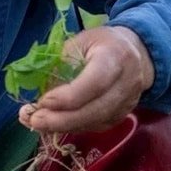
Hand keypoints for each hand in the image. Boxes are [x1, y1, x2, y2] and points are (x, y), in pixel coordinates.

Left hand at [18, 24, 153, 133]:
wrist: (135, 53)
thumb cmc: (99, 44)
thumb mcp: (78, 43)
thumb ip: (60, 65)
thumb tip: (39, 94)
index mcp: (115, 56)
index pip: (95, 82)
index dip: (68, 97)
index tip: (43, 101)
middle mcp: (127, 81)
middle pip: (97, 109)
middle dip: (62, 120)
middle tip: (34, 121)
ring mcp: (129, 102)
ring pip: (97, 122)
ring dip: (64, 127)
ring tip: (37, 123)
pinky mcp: (123, 115)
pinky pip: (97, 126)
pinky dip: (74, 127)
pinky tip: (54, 124)